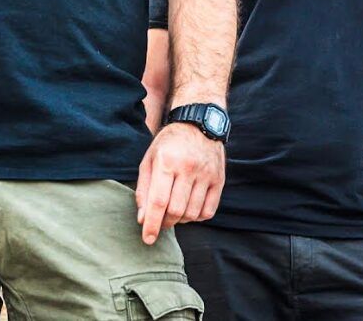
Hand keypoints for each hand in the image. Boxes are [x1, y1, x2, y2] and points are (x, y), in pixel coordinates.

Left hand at [135, 123, 223, 244]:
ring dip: (180, 220)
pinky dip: (197, 217)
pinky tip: (189, 209)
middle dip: (165, 223)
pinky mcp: (219, 179)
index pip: (158, 201)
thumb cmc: (169, 143)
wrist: (199, 123)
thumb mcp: (149, 159)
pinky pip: (209, 211)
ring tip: (174, 213)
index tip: (148, 239)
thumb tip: (142, 218)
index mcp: (167, 161)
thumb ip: (144, 189)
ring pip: (192, 213)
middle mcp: (188, 168)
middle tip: (160, 221)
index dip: (151, 224)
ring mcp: (206, 174)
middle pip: (175, 210)